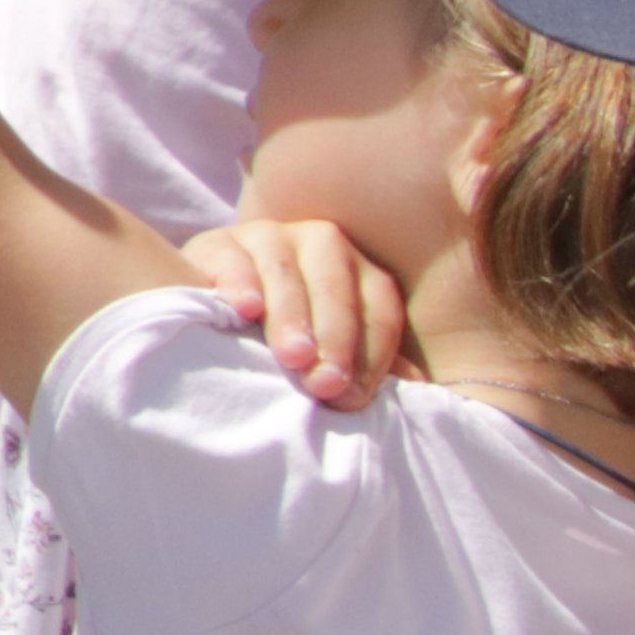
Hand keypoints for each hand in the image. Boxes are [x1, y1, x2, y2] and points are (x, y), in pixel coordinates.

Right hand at [185, 211, 415, 407]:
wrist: (216, 305)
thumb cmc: (285, 334)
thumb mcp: (330, 346)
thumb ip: (369, 361)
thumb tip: (417, 383)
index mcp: (358, 269)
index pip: (377, 311)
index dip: (371, 356)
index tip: (353, 398)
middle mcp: (321, 243)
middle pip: (336, 290)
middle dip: (334, 339)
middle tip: (325, 384)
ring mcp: (268, 237)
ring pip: (287, 272)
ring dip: (292, 316)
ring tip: (293, 356)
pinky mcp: (220, 242)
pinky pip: (234, 258)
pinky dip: (241, 282)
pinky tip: (244, 309)